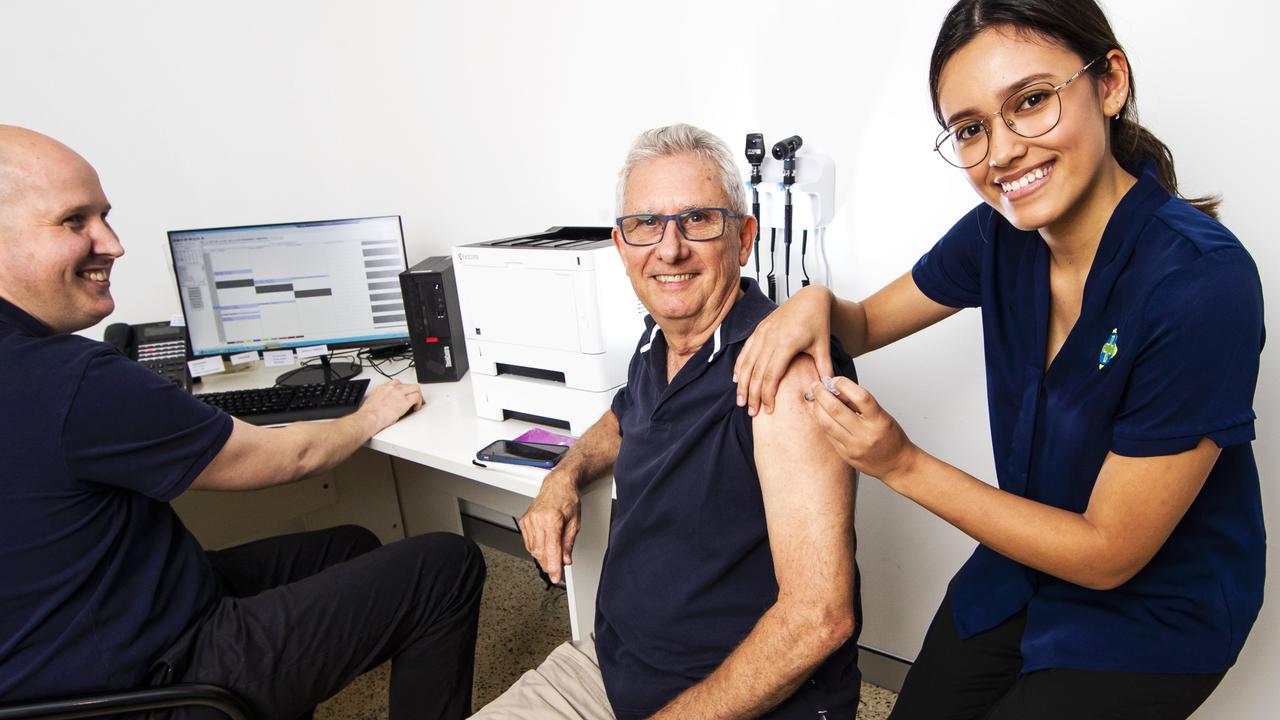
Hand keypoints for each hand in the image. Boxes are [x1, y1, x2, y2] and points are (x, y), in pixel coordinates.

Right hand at [360, 379, 423, 431]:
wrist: (370, 417)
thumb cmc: (369, 414)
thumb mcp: (373, 400)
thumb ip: (381, 398)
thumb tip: (385, 404)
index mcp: (383, 388)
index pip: (396, 383)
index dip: (402, 389)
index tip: (404, 394)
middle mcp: (392, 388)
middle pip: (408, 384)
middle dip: (412, 391)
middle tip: (414, 399)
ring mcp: (399, 393)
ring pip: (415, 388)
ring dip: (417, 395)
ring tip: (416, 403)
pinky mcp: (405, 401)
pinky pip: (417, 397)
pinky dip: (419, 402)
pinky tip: (416, 408)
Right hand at [518, 471, 580, 583]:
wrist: (558, 485)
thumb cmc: (568, 499)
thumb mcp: (575, 523)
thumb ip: (568, 543)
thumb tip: (565, 560)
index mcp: (552, 519)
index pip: (551, 550)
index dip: (554, 567)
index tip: (556, 577)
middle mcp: (537, 520)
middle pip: (540, 552)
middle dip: (549, 564)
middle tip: (557, 570)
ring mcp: (529, 520)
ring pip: (532, 549)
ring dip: (542, 557)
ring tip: (552, 558)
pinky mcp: (524, 521)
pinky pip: (528, 542)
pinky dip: (535, 549)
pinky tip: (544, 549)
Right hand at [734, 284, 833, 415]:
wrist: (810, 298)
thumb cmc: (818, 321)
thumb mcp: (823, 346)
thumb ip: (824, 369)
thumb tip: (828, 390)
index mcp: (786, 344)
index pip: (771, 376)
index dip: (767, 395)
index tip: (768, 410)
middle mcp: (770, 339)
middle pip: (756, 373)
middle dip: (752, 395)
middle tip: (751, 412)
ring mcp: (762, 333)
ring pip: (747, 363)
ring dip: (742, 384)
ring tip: (740, 400)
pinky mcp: (759, 330)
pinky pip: (745, 351)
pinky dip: (739, 366)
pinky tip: (736, 379)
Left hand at [806, 376, 918, 483]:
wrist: (896, 465)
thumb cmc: (890, 437)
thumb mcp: (881, 416)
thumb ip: (860, 404)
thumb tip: (837, 389)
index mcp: (879, 421)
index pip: (860, 397)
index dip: (844, 384)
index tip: (835, 379)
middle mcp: (866, 434)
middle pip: (836, 409)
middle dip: (822, 394)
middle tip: (817, 386)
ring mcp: (853, 446)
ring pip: (826, 423)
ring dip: (817, 407)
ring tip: (816, 398)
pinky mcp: (845, 455)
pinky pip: (828, 435)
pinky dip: (822, 421)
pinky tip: (821, 414)